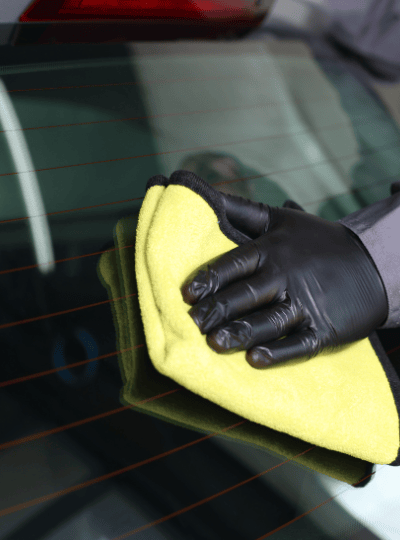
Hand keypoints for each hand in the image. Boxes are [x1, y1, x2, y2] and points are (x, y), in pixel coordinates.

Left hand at [181, 193, 387, 368]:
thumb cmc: (315, 241)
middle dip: (217, 310)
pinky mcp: (324, 330)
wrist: (374, 264)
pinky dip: (277, 352)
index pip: (234, 264)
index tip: (187, 294)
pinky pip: (298, 344)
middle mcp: (286, 276)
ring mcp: (306, 305)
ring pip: (268, 321)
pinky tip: (254, 359)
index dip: (209, 279)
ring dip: (240, 332)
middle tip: (192, 323)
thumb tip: (204, 192)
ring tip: (214, 343)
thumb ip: (241, 210)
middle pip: (245, 295)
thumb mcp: (280, 219)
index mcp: (272, 249)